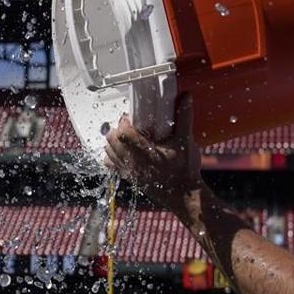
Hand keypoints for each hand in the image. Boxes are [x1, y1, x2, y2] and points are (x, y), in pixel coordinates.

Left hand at [104, 93, 202, 213]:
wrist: (183, 196)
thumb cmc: (185, 170)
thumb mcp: (186, 141)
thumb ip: (184, 118)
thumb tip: (185, 97)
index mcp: (145, 152)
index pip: (122, 133)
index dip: (124, 121)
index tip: (132, 117)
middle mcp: (133, 162)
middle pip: (111, 140)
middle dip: (118, 128)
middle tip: (130, 125)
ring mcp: (128, 171)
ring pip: (108, 151)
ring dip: (114, 141)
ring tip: (127, 136)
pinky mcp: (128, 178)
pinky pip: (110, 164)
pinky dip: (112, 155)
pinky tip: (124, 151)